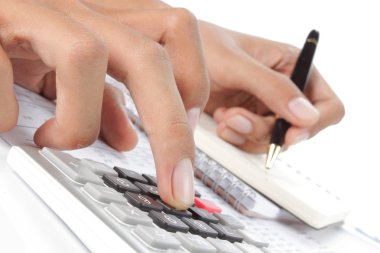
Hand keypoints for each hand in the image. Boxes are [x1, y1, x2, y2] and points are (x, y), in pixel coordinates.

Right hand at [0, 0, 209, 208]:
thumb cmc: (14, 43)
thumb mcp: (67, 74)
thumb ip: (101, 102)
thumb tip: (129, 139)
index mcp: (105, 22)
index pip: (175, 32)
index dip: (193, 81)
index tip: (191, 126)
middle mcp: (79, 11)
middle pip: (149, 57)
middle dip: (171, 131)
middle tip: (176, 184)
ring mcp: (36, 12)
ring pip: (86, 55)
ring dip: (78, 121)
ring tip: (55, 139)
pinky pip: (8, 69)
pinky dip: (11, 109)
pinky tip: (5, 121)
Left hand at [199, 21, 344, 151]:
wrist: (176, 58)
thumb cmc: (205, 46)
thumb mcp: (238, 64)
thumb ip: (273, 88)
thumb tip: (307, 116)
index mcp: (293, 67)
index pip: (327, 105)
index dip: (314, 124)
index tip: (290, 134)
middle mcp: (283, 90)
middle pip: (295, 130)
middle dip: (265, 130)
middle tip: (237, 118)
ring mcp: (264, 107)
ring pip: (271, 140)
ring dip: (246, 133)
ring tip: (225, 116)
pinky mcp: (246, 119)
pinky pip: (250, 141)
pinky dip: (236, 136)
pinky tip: (221, 121)